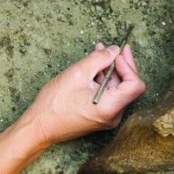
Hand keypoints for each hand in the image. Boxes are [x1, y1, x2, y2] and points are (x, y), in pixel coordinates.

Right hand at [23, 43, 145, 146]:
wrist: (38, 126)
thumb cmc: (55, 104)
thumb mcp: (78, 73)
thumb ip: (100, 59)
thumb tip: (115, 50)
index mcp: (110, 108)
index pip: (135, 85)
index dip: (129, 66)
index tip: (117, 54)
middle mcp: (112, 116)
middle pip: (127, 86)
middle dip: (119, 64)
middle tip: (111, 48)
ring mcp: (106, 117)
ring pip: (116, 89)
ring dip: (109, 70)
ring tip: (98, 52)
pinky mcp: (99, 116)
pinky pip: (107, 95)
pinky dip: (102, 80)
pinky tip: (93, 67)